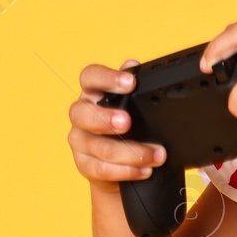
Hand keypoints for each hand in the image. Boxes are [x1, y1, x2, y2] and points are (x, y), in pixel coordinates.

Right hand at [68, 59, 167, 184]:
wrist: (121, 164)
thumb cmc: (130, 126)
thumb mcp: (135, 104)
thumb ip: (133, 86)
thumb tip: (133, 65)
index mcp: (93, 93)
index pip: (90, 77)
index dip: (107, 78)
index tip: (130, 83)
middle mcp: (82, 114)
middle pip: (81, 113)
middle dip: (106, 119)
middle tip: (128, 122)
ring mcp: (80, 141)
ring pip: (98, 147)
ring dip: (131, 152)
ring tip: (156, 155)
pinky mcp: (84, 165)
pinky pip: (101, 169)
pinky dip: (127, 171)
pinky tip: (145, 169)